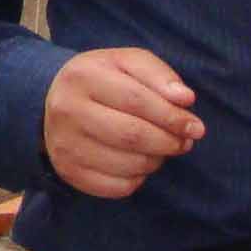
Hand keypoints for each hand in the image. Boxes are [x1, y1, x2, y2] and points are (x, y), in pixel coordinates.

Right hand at [42, 47, 202, 198]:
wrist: (54, 100)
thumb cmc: (103, 79)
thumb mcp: (127, 63)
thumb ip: (159, 75)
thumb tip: (185, 99)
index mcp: (83, 76)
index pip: (137, 101)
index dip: (172, 116)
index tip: (196, 127)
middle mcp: (67, 110)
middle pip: (132, 135)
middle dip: (168, 142)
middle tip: (184, 142)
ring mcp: (64, 144)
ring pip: (127, 165)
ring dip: (156, 160)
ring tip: (162, 149)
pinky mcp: (68, 171)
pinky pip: (116, 187)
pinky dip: (138, 178)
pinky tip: (139, 162)